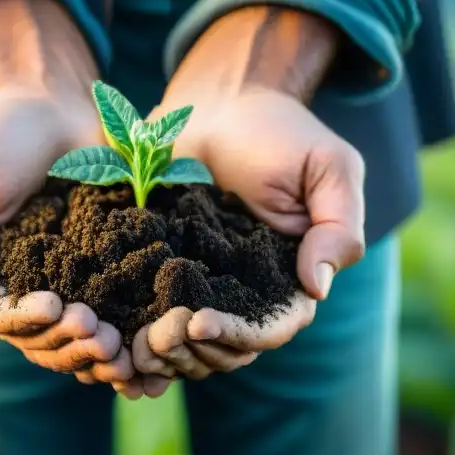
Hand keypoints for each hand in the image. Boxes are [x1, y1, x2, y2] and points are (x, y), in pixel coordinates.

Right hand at [0, 85, 126, 376]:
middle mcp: (18, 288)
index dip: (22, 320)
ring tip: (117, 345)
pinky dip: (119, 346)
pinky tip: (135, 353)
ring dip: (91, 352)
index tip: (57, 307)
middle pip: (35, 340)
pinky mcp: (103, 276)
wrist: (54, 103)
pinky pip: (108, 321)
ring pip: (70, 342)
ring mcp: (63, 286)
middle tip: (97, 331)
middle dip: (64, 342)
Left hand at [123, 79, 364, 387]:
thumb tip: (317, 288)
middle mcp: (246, 293)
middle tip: (157, 336)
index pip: (271, 328)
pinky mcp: (161, 273)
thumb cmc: (280, 133)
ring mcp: (202, 286)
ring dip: (163, 354)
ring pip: (187, 345)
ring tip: (134, 344)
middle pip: (226, 349)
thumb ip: (338, 227)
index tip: (200, 323)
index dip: (239, 336)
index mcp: (289, 280)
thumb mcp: (329, 169)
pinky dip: (136, 339)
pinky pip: (150, 318)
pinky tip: (117, 345)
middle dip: (193, 351)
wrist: (220, 101)